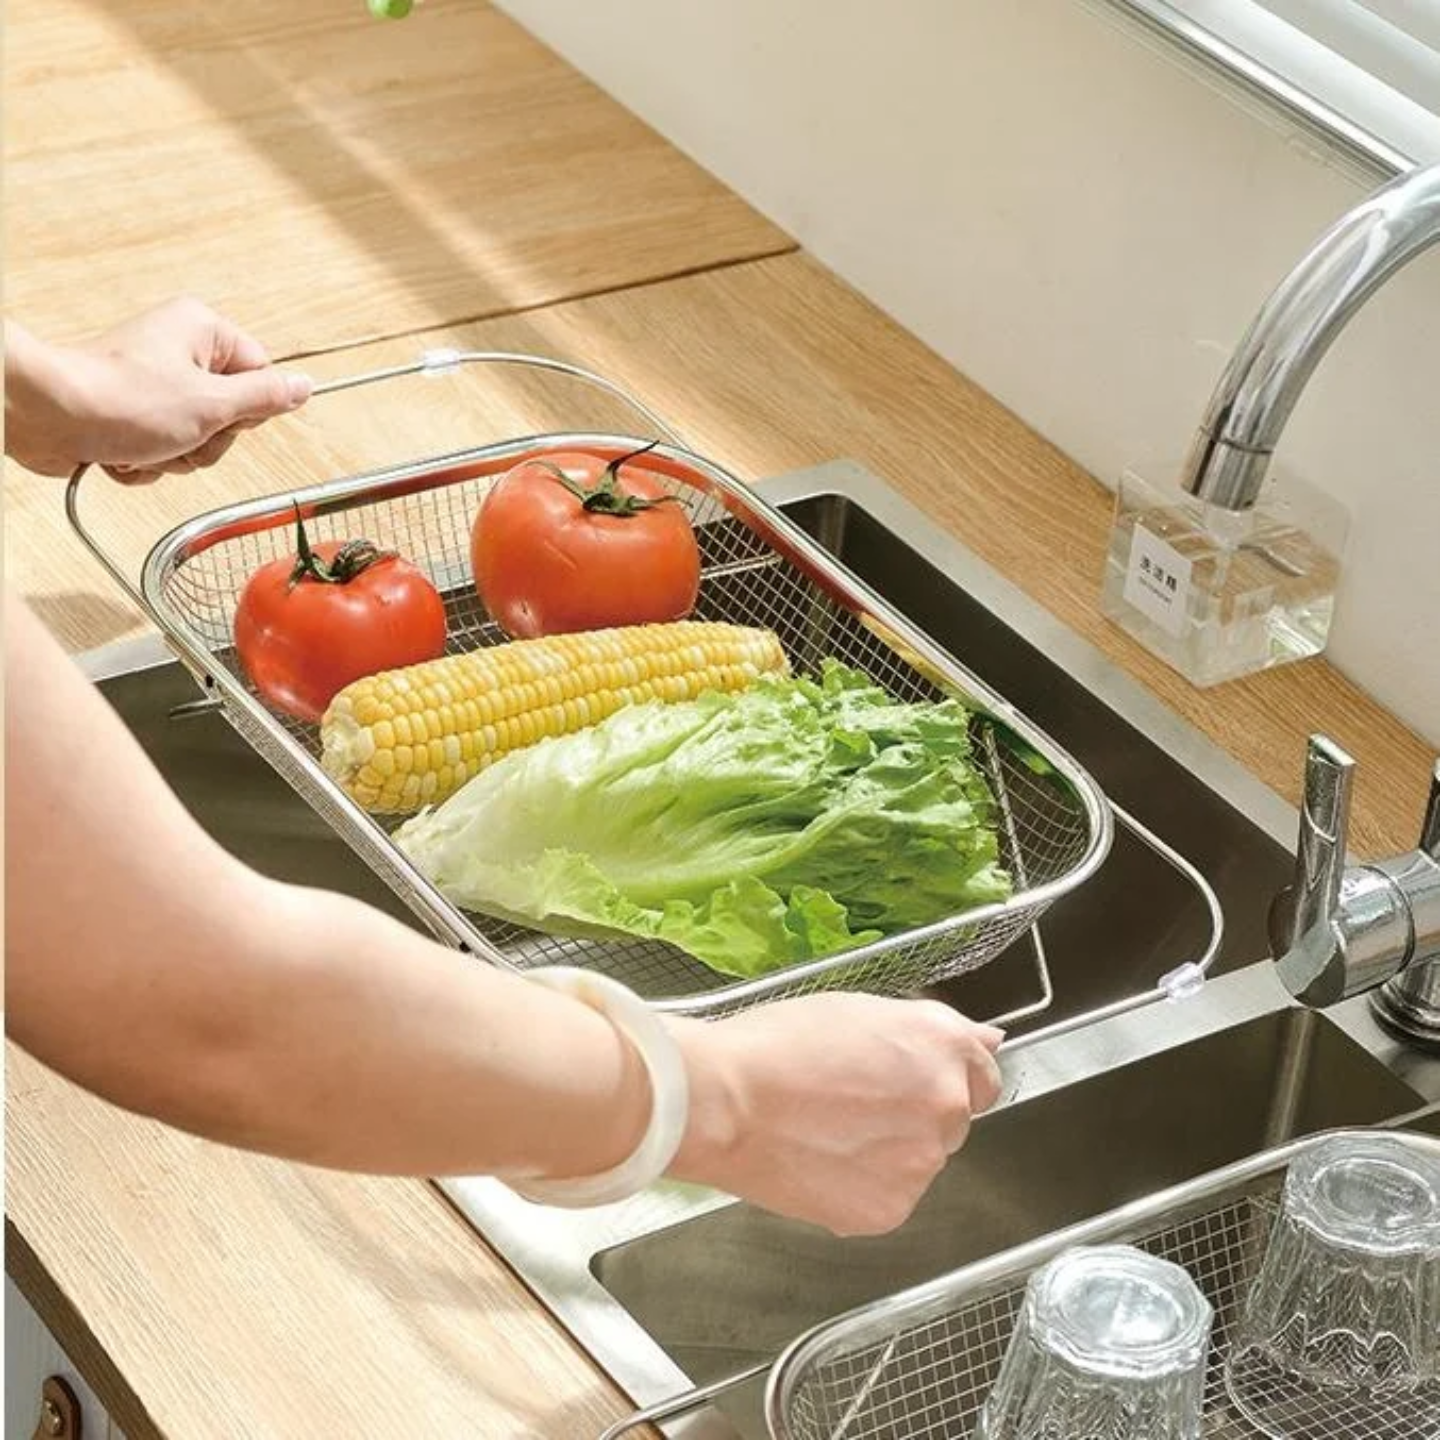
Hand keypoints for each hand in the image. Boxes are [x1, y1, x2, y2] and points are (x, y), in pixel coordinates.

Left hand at [4, 299, 311, 481]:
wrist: (45, 417)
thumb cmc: (119, 400)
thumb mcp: (211, 404)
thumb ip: (264, 398)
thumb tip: (304, 388)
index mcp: (202, 332)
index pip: (261, 375)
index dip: (248, 409)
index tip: (221, 415)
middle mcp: (178, 351)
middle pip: (231, 414)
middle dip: (206, 440)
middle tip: (180, 434)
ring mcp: (154, 384)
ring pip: (198, 438)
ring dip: (176, 456)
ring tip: (147, 445)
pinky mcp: (132, 412)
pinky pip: (165, 448)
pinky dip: (149, 461)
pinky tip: (126, 453)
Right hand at [670, 994, 1003, 1235]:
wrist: (724, 1100)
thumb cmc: (776, 1044)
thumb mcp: (858, 1010)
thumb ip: (929, 1030)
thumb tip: (987, 1040)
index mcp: (941, 1047)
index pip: (983, 1074)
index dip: (943, 1076)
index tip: (911, 1081)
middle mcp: (945, 1105)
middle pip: (950, 1119)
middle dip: (911, 1113)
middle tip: (850, 1102)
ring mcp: (920, 1163)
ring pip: (917, 1160)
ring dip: (887, 1151)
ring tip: (825, 1130)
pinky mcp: (889, 1210)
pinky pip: (888, 1197)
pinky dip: (860, 1186)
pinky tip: (819, 1161)